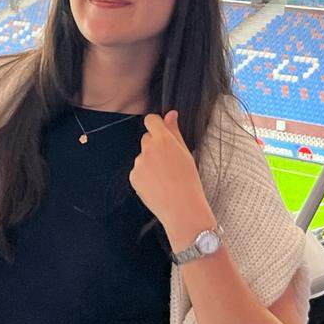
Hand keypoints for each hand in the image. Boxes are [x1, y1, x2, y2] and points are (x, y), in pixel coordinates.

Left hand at [130, 112, 213, 247]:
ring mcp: (139, 163)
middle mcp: (148, 149)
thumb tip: (171, 114)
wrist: (182, 209)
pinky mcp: (133, 177)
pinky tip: (157, 185)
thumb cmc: (189, 182)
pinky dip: (145, 176)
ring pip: (143, 156)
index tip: (161, 132)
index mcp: (163, 140)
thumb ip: (175, 131)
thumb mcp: (186, 153)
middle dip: (155, 146)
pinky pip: (138, 171)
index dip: (156, 125)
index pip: (151, 120)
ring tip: (165, 178)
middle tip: (169, 162)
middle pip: (147, 139)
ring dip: (150, 162)